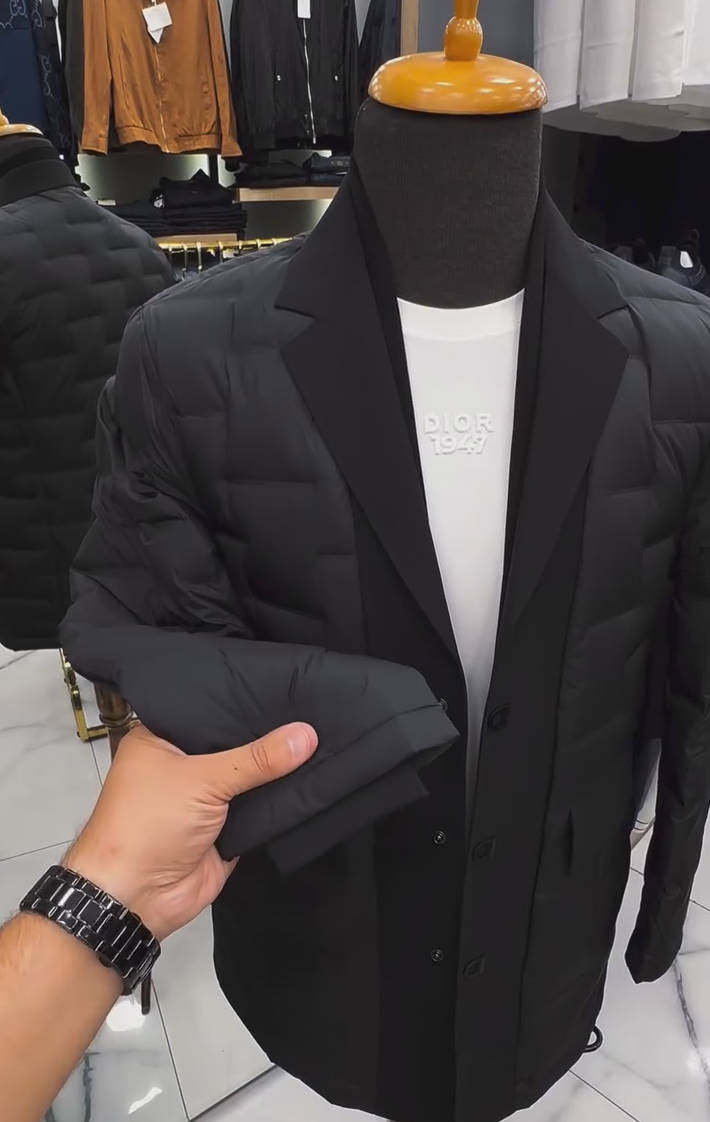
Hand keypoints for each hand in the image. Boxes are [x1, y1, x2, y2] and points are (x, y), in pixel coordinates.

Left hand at [64, 722, 317, 940]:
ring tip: (323, 730)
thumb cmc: (148, 824)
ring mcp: (206, 798)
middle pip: (234, 743)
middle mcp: (183, 764)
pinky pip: (261, 807)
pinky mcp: (227, 828)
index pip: (209, 708)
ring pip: (250, 776)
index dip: (243, 698)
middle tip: (312, 704)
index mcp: (161, 739)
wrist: (136, 898)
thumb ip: (257, 758)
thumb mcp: (203, 780)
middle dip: (267, 733)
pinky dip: (282, 799)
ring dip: (278, 767)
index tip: (285, 682)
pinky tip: (316, 774)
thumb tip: (307, 733)